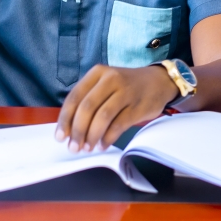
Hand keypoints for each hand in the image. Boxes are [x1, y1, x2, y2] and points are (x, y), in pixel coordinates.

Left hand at [54, 64, 179, 152]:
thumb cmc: (126, 86)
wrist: (159, 81)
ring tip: (88, 148)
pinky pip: (118, 125)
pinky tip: (103, 144)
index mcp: (98, 73)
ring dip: (92, 136)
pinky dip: (108, 138)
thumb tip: (70, 130)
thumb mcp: (106, 84)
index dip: (65, 119)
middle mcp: (111, 79)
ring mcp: (126, 92)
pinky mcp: (138, 106)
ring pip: (102, 117)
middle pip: (87, 108)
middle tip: (74, 147)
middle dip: (77, 131)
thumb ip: (88, 100)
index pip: (74, 97)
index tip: (60, 137)